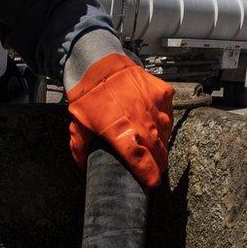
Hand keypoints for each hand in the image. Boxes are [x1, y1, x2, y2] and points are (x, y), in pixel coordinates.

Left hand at [66, 52, 174, 188]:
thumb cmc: (88, 95)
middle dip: (159, 163)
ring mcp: (155, 106)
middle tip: (156, 169)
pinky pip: (168, 114)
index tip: (153, 183)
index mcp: (121, 133)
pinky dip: (163, 120)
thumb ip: (81, 149)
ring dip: (161, 142)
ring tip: (155, 147)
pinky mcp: (162, 94)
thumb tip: (84, 166)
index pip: (142, 161)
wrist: (99, 64)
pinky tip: (154, 122)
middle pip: (158, 151)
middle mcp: (142, 121)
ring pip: (165, 133)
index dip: (149, 175)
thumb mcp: (78, 125)